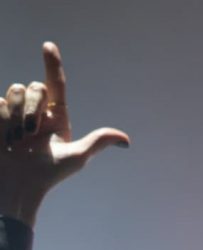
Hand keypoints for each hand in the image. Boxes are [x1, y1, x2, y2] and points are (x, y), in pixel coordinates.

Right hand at [0, 42, 129, 224]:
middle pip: (35, 87)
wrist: (18, 185)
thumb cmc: (48, 175)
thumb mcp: (77, 157)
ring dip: (17, 115)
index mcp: (57, 118)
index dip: (52, 65)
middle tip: (31, 133)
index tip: (48, 46)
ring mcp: (16, 115)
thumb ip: (98, 142)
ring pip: (15, 90)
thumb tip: (126, 140)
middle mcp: (37, 113)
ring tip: (17, 139)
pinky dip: (3, 120)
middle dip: (33, 106)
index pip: (56, 85)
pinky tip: (5, 138)